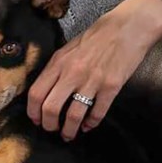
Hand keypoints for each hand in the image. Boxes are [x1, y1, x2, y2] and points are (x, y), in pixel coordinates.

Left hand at [27, 0, 161, 140]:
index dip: (33, 110)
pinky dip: (91, 123)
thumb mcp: (69, 48)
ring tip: (68, 134)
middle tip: (51, 130)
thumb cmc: (97, 36)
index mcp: (58, 62)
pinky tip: (88, 126)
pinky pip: (97, 112)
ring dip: (69, 129)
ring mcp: (92, 81)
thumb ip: (57, 67)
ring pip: (74, 114)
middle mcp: (72, 73)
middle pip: (50, 107)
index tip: (35, 119)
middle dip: (48, 124)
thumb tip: (46, 88)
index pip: (36, 92)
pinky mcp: (112, 87)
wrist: (128, 27)